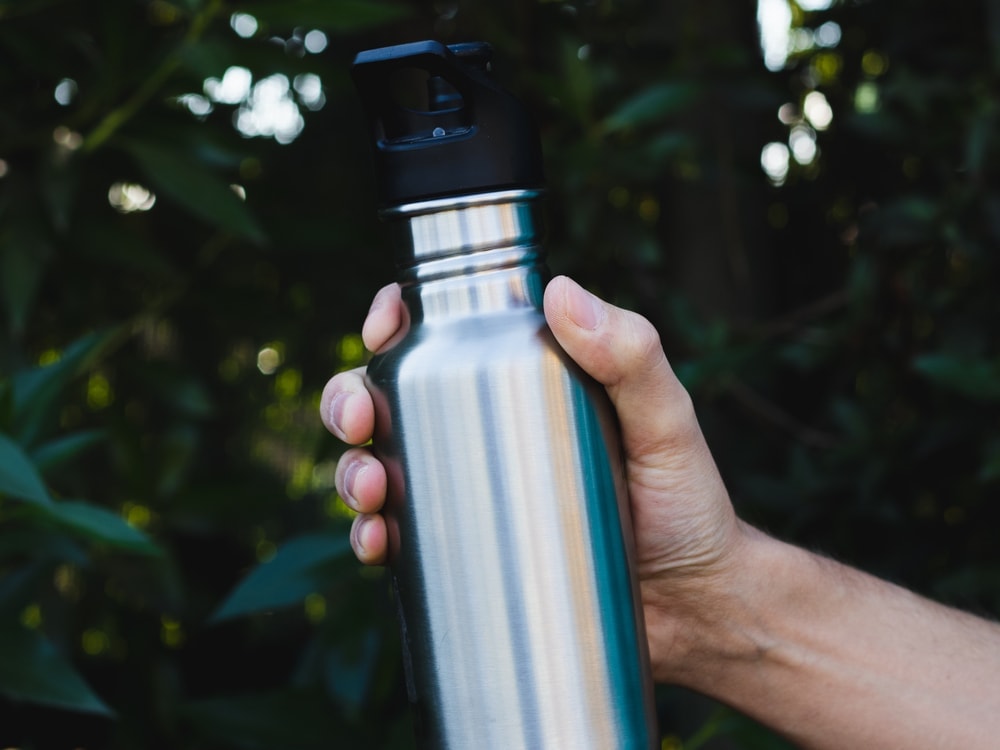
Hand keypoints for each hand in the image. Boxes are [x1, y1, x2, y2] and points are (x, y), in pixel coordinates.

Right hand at [320, 276, 750, 681]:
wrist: (695, 608)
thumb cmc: (688, 503)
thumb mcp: (666, 421)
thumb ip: (632, 355)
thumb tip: (560, 291)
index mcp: (524, 381)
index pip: (445, 335)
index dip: (395, 321)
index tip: (383, 326)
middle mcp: (486, 430)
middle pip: (390, 399)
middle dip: (349, 398)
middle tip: (359, 419)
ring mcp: (471, 494)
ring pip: (379, 466)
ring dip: (350, 470)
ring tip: (371, 489)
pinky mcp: (466, 553)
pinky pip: (401, 540)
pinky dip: (372, 538)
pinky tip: (376, 543)